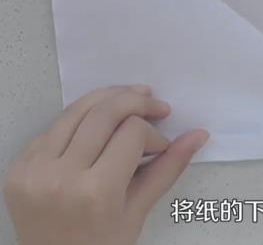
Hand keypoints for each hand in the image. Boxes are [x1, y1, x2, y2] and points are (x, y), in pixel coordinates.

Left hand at [3, 85, 208, 244]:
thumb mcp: (139, 210)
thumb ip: (169, 167)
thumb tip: (198, 135)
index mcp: (96, 191)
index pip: (132, 133)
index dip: (154, 132)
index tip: (162, 145)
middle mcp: (60, 176)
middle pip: (104, 112)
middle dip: (136, 101)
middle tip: (155, 105)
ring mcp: (34, 170)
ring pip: (76, 110)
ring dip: (107, 99)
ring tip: (130, 98)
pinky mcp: (18, 167)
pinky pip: (52, 128)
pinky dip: (78, 120)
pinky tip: (95, 126)